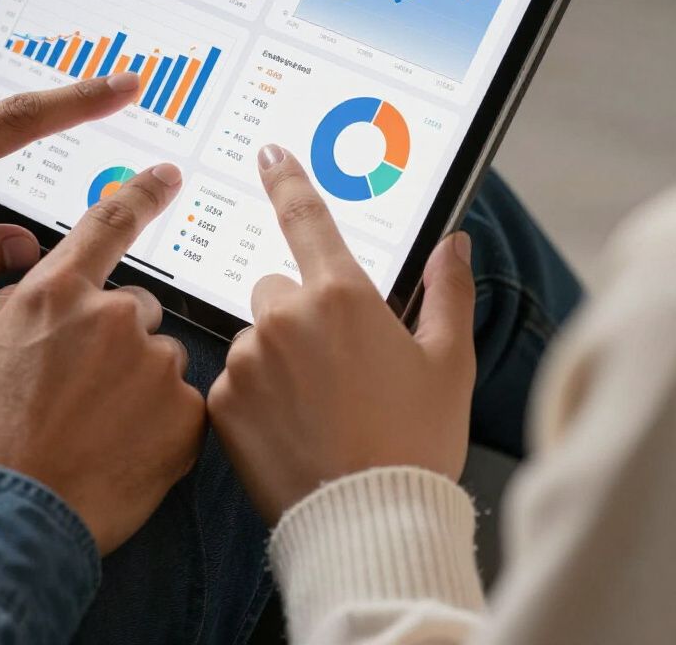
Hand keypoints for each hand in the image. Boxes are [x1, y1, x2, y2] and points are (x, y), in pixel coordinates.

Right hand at [0, 162, 205, 554]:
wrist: (8, 515)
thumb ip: (14, 304)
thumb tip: (36, 282)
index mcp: (59, 292)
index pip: (109, 223)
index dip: (141, 194)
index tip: (168, 175)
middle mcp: (115, 316)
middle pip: (138, 309)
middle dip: (119, 339)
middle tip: (85, 389)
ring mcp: (155, 364)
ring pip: (160, 360)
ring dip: (139, 384)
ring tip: (98, 429)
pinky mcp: (186, 415)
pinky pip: (182, 405)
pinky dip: (160, 424)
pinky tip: (123, 450)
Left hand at [207, 145, 475, 525]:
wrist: (369, 522)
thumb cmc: (416, 440)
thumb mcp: (447, 363)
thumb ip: (447, 292)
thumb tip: (453, 243)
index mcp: (342, 295)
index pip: (305, 218)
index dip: (285, 179)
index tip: (268, 154)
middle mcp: (286, 314)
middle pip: (277, 289)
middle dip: (297, 313)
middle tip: (330, 365)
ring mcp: (248, 357)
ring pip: (255, 337)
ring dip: (275, 358)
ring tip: (313, 408)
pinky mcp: (222, 399)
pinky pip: (233, 380)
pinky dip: (254, 397)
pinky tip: (287, 428)